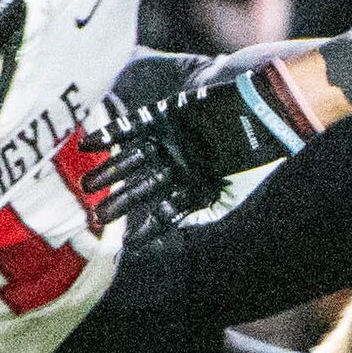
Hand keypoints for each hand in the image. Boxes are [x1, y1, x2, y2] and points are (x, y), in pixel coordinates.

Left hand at [82, 58, 313, 236]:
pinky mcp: (165, 115)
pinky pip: (131, 127)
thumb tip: (182, 233)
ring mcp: (172, 139)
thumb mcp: (235, 190)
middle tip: (96, 218)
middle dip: (121, 201)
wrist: (265, 107)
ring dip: (109, 171)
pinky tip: (88, 144)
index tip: (127, 245)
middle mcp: (182, 164)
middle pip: (144, 187)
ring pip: (133, 160)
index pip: (168, 211)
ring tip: (86, 186)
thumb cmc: (257, 151)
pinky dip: (110, 134)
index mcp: (199, 184)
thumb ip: (208, 213)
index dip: (149, 229)